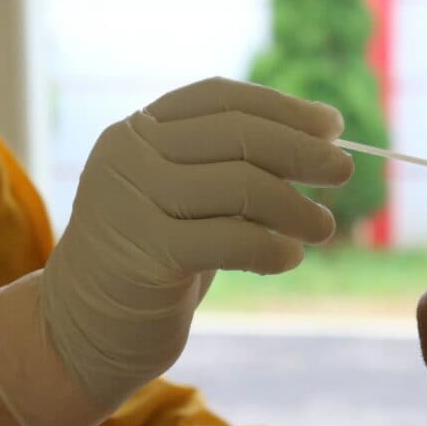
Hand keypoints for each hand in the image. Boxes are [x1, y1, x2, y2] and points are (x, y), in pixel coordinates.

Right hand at [41, 77, 352, 408]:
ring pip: (244, 185)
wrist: (83, 328)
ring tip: (323, 226)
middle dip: (303, 150)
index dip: (284, 107)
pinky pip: (235, 240)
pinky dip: (274, 248)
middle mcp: (129, 155)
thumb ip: (229, 165)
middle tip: (343, 171)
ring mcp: (133, 202)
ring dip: (298, 207)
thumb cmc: (149, 258)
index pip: (222, 97)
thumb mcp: (182, 198)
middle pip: (240, 134)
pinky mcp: (147, 254)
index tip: (332, 126)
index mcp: (137, 130)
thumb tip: (321, 141)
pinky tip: (289, 257)